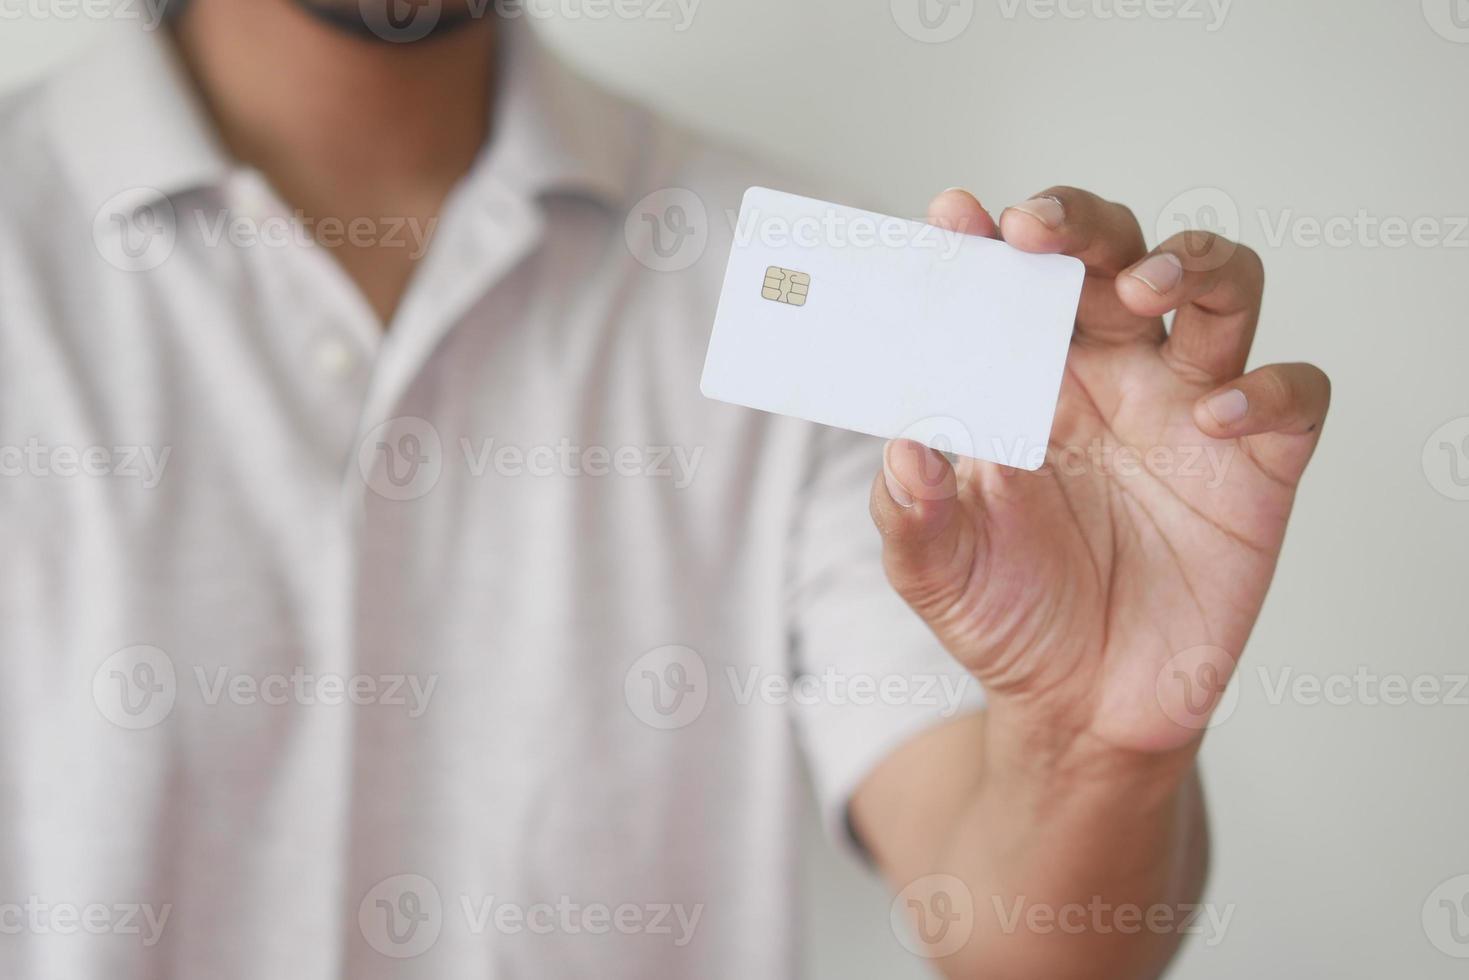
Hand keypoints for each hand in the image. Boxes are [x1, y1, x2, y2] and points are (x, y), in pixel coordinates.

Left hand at [870, 187, 1329, 755]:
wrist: (1084, 708)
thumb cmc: (1008, 617)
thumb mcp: (935, 570)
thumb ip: (910, 510)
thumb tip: (904, 444)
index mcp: (1032, 380)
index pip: (1020, 283)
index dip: (992, 239)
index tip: (955, 217)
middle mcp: (1116, 376)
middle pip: (1121, 253)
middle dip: (1086, 225)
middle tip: (1039, 231)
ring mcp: (1191, 412)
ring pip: (1224, 289)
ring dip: (1192, 264)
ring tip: (1140, 289)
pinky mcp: (1259, 467)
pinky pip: (1294, 394)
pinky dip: (1267, 388)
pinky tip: (1214, 415)